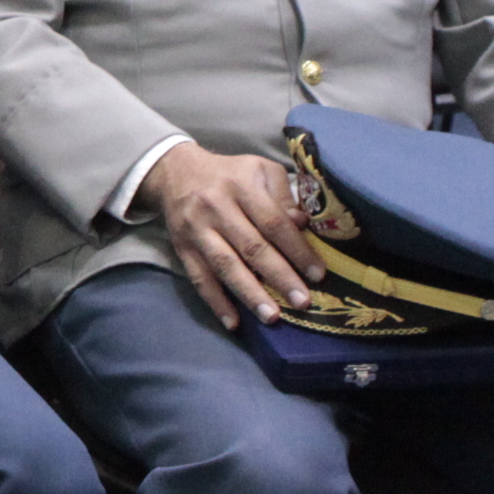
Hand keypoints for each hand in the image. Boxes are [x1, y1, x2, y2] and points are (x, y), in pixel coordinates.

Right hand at [142, 144, 323, 330]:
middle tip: (302, 303)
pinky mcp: (182, 247)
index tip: (317, 275)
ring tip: (271, 317)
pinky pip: (199, 278)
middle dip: (279, 277)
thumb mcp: (259, 171)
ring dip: (249, 294)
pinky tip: (233, 323)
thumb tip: (302, 223)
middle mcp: (217, 207)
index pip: (273, 222)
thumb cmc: (230, 174)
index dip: (297, 250)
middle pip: (251, 247)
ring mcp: (197, 229)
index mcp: (242, 185)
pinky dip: (216, 302)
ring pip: (225, 265)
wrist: (176, 171)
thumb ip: (283, 196)